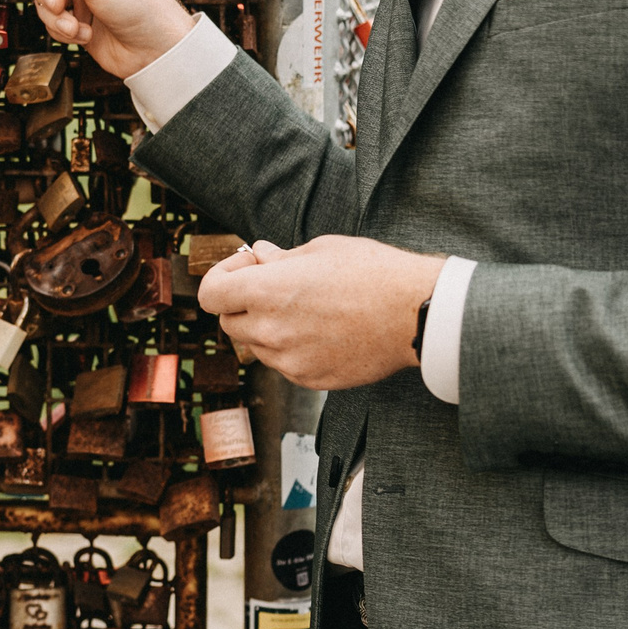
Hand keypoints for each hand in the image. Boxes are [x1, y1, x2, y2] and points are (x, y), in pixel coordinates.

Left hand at [198, 237, 446, 390]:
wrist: (416, 314)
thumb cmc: (373, 273)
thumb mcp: (322, 249)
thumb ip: (281, 258)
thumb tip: (260, 256)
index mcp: (268, 291)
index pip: (211, 295)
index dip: (222, 276)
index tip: (245, 268)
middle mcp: (271, 330)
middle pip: (229, 323)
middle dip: (243, 303)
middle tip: (274, 287)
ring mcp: (289, 360)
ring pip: (257, 345)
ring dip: (267, 327)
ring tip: (306, 308)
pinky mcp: (309, 378)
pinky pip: (283, 363)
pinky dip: (291, 348)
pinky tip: (322, 330)